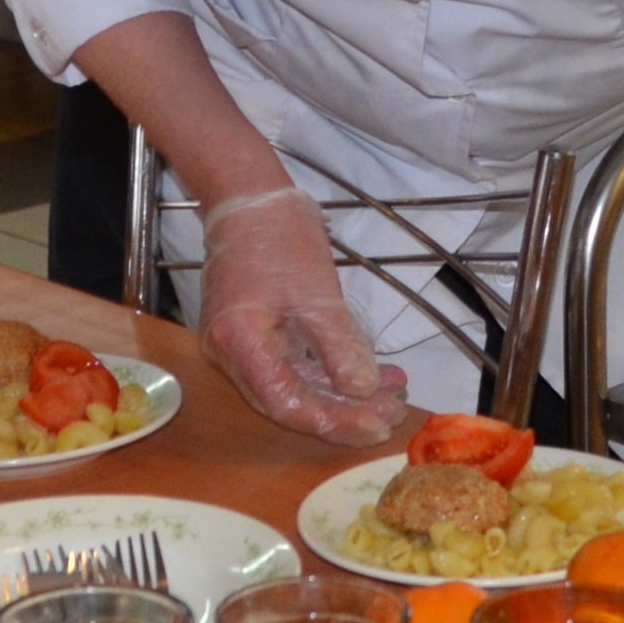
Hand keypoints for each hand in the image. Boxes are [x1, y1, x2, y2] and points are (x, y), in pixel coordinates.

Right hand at [193, 190, 412, 445]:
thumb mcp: (318, 294)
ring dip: (343, 393)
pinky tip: (370, 374)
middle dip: (344, 412)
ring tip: (392, 391)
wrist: (249, 197)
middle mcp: (230, 353)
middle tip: (393, 411)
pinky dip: (329, 371)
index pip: (285, 403)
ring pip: (294, 386)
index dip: (332, 421)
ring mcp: (240, 346)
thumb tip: (363, 391)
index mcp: (238, 342)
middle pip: (289, 402)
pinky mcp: (255, 336)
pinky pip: (293, 366)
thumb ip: (339, 346)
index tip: (376, 424)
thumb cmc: (279, 236)